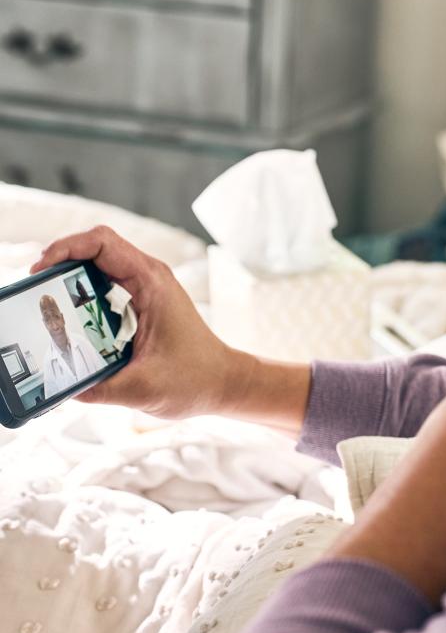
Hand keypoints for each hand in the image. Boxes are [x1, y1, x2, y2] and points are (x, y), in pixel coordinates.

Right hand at [31, 225, 235, 418]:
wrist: (224, 383)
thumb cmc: (195, 380)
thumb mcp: (143, 388)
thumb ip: (99, 389)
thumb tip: (59, 388)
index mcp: (153, 283)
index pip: (102, 242)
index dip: (65, 248)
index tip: (40, 271)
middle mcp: (151, 278)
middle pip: (96, 248)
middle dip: (60, 261)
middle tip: (35, 289)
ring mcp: (148, 289)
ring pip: (100, 265)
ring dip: (70, 278)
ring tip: (46, 302)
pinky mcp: (145, 303)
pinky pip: (107, 286)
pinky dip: (83, 294)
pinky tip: (70, 319)